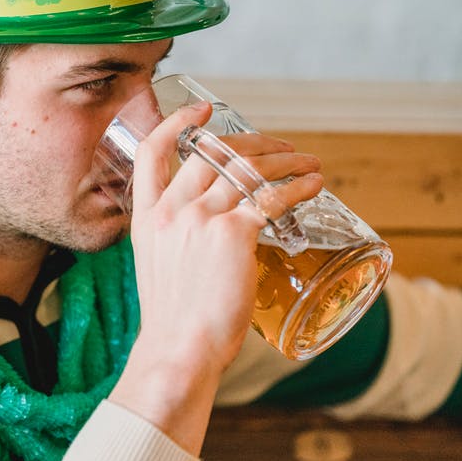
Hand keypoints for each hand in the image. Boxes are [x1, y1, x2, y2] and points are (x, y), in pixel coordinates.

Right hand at [108, 101, 322, 453]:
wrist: (180, 348)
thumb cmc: (175, 323)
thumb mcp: (159, 270)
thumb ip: (177, 245)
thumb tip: (211, 242)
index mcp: (147, 218)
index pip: (151, 153)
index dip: (176, 125)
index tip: (201, 112)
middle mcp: (171, 210)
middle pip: (213, 153)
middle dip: (253, 142)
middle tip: (280, 147)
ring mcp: (201, 218)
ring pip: (248, 169)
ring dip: (285, 160)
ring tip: (308, 162)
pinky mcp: (233, 234)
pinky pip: (272, 198)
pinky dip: (298, 187)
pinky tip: (314, 185)